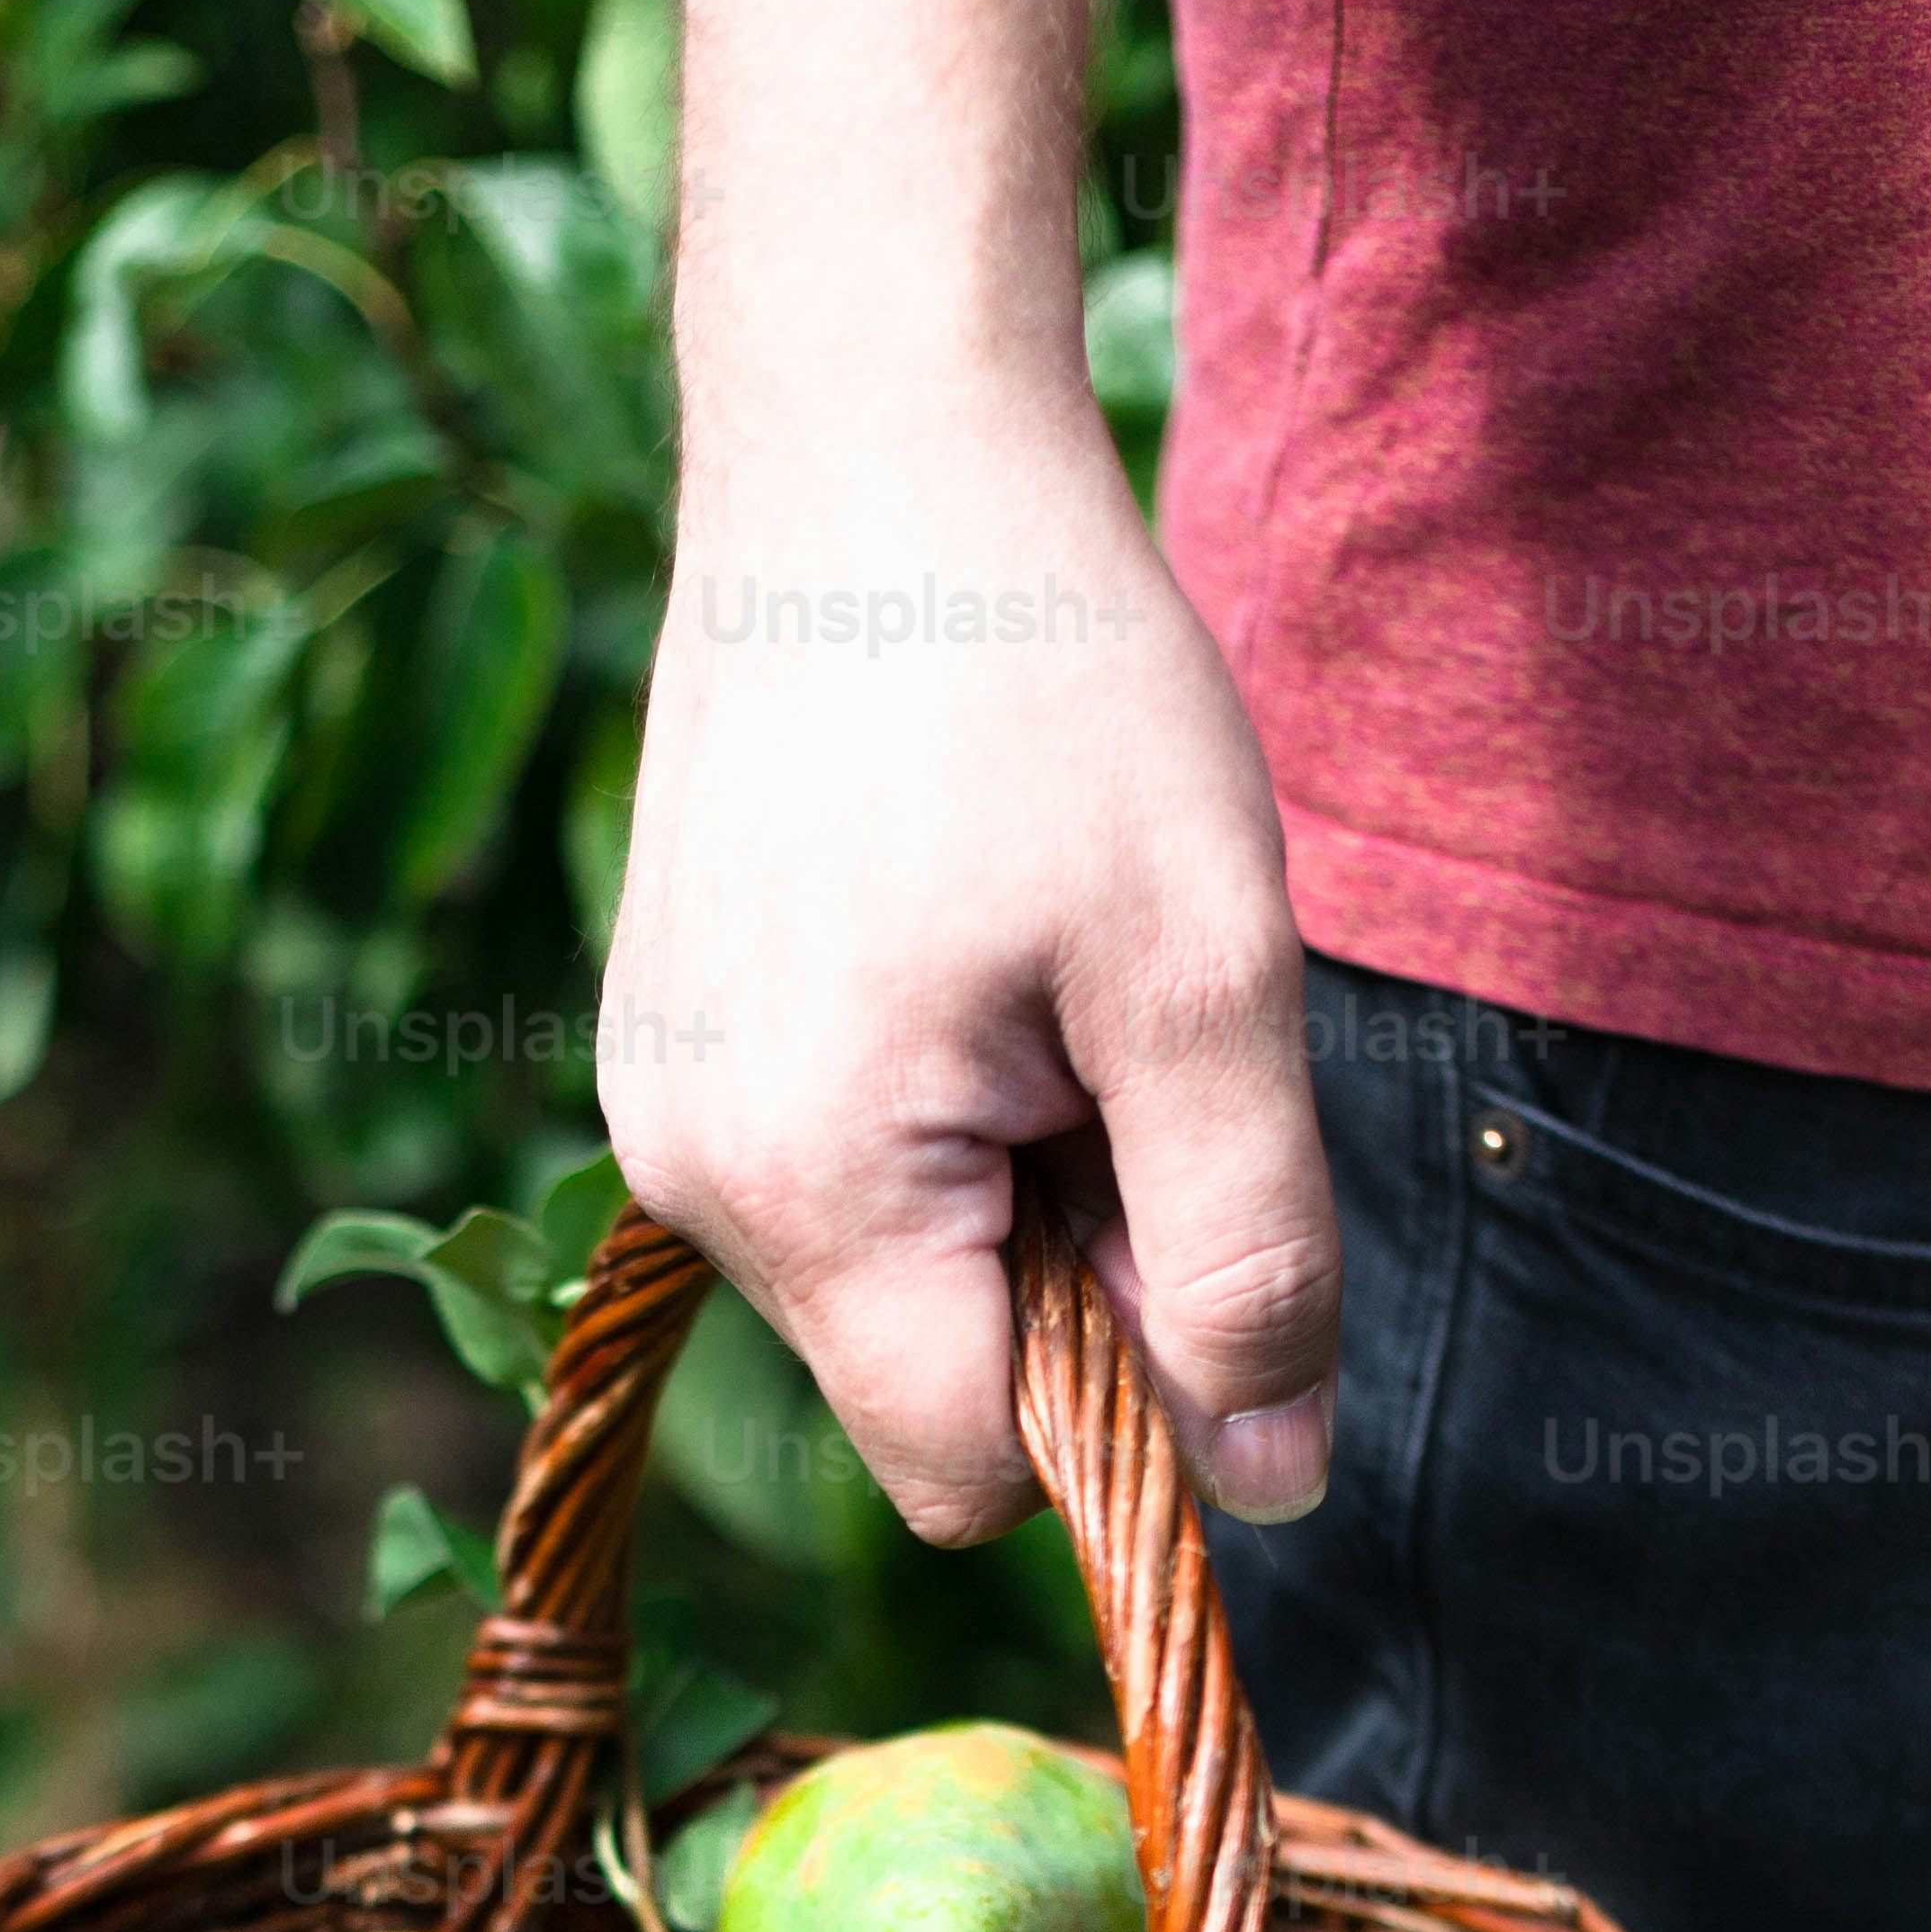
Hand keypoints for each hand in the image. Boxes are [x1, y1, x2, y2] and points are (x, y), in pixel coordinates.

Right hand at [600, 397, 1337, 1549]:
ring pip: (889, 1277)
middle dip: (1063, 1271)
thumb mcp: (1208, 977)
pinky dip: (934, 1113)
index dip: (1119, 1402)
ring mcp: (658, 1107)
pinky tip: (963, 942)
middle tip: (1122, 1041)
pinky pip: (831, 1174)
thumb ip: (1247, 1252)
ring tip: (1037, 971)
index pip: (971, 1475)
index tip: (1189, 1212)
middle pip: (929, 1379)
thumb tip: (1272, 1483)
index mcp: (809, 1189)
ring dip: (1006, 1183)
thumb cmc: (1050, 688)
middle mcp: (689, 1180)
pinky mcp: (663, 1039)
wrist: (870, 448)